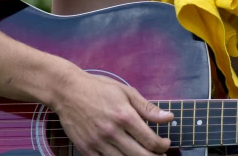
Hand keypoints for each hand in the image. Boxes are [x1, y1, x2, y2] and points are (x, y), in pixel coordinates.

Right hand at [52, 71, 173, 155]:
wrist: (67, 91)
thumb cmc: (99, 88)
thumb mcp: (127, 92)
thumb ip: (148, 108)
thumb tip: (169, 118)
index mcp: (125, 116)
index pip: (150, 140)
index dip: (163, 146)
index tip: (166, 144)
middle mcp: (112, 132)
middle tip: (160, 155)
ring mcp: (98, 143)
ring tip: (144, 155)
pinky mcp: (86, 149)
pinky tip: (124, 155)